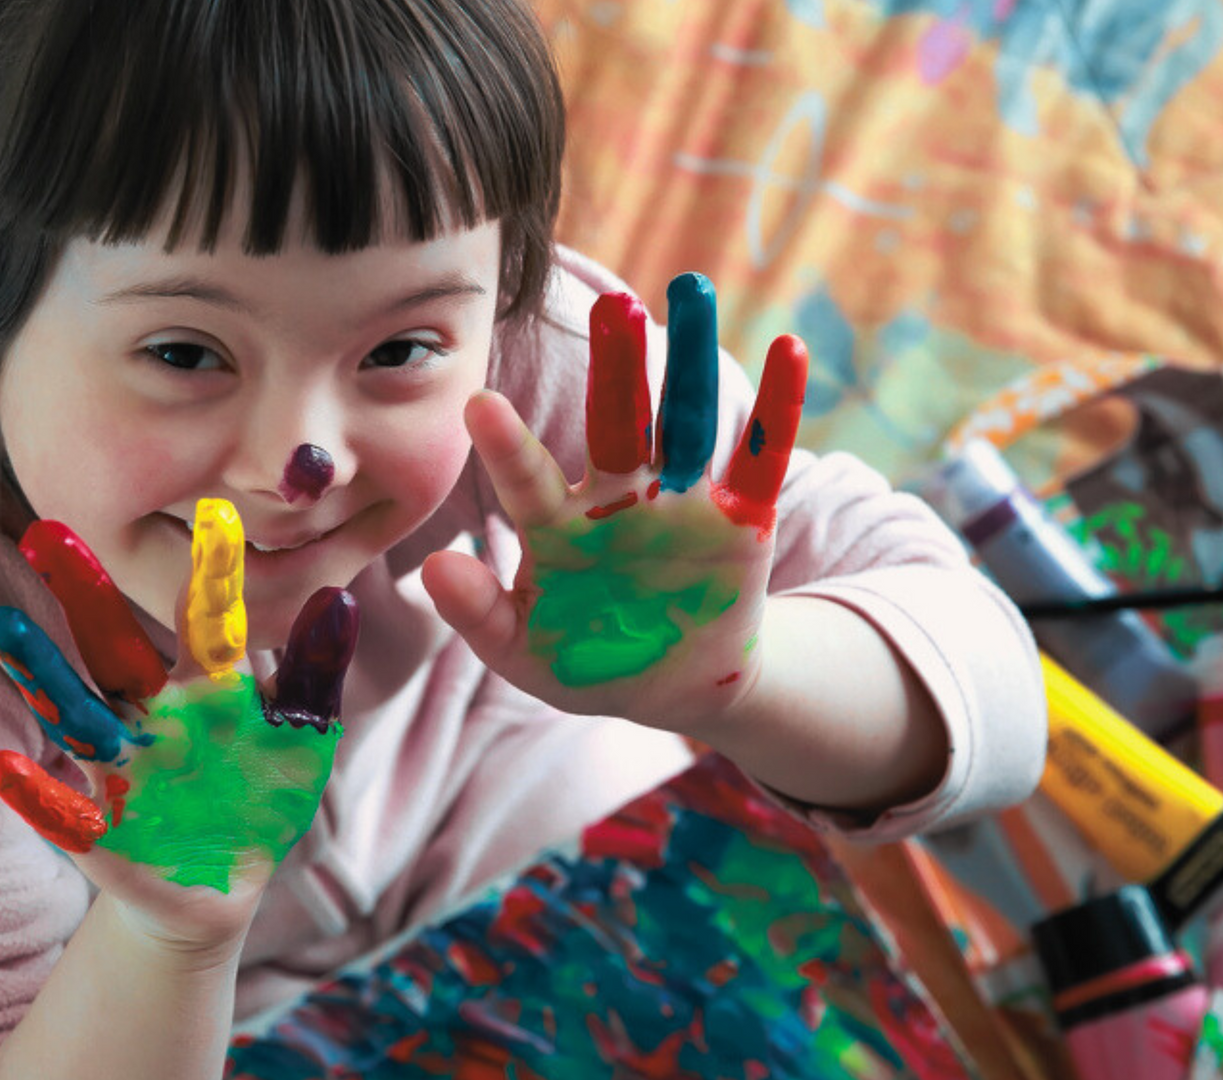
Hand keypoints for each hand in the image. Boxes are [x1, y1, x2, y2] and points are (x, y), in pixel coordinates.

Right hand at [0, 500, 356, 948]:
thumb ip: (314, 674)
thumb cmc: (261, 796)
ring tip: (1, 623)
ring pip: (75, 712)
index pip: (206, 619)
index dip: (211, 571)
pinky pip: (63, 811)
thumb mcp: (301, 737)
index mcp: (205, 686)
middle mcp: (151, 713)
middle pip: (113, 646)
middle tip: (45, 530)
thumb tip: (339, 597)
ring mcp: (121, 768)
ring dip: (40, 671)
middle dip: (83, 594)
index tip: (213, 508)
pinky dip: (33, 792)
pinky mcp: (100, 833)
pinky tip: (0, 766)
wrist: (221, 886)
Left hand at [421, 273, 807, 733]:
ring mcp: (680, 501)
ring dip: (690, 360)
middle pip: (615, 421)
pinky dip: (779, 405)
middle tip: (612, 306)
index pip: (528, 479)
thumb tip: (432, 568)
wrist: (671, 687)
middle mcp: (618, 496)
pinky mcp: (742, 516)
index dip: (506, 446)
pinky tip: (790, 348)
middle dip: (615, 366)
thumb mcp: (524, 653)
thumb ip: (479, 614)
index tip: (478, 403)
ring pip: (686, 420)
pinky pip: (761, 455)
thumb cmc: (584, 661)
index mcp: (558, 525)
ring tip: (691, 291)